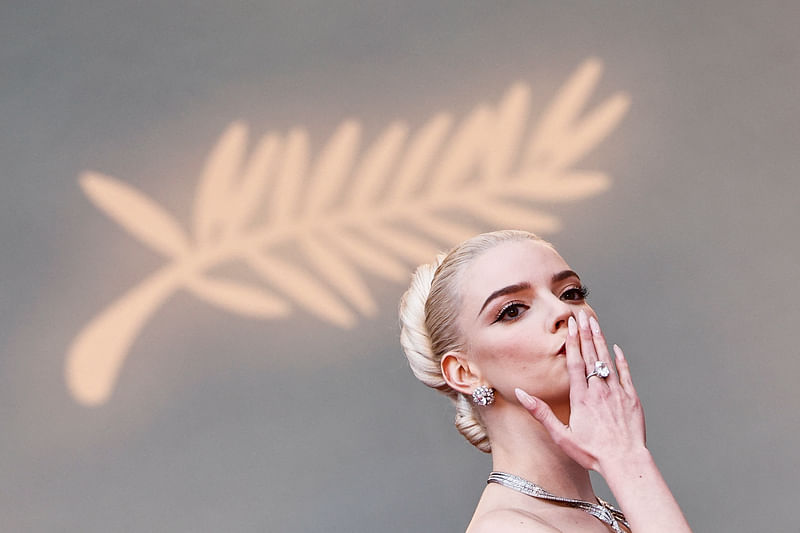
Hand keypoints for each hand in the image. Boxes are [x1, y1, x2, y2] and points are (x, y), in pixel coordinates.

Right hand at [515, 310, 646, 473]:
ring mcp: (617, 393)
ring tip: (595, 323)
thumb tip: (520, 394)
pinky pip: (625, 373)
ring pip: (607, 360)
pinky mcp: (631, 398)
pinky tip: (616, 349)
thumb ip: (540, 413)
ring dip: (600, 340)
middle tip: (582, 315)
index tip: (570, 326)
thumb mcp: (561, 436)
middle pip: (591, 356)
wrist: (625, 461)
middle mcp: (599, 390)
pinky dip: (620, 360)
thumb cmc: (592, 452)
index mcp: (581, 398)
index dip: (572, 342)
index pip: (575, 363)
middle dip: (585, 334)